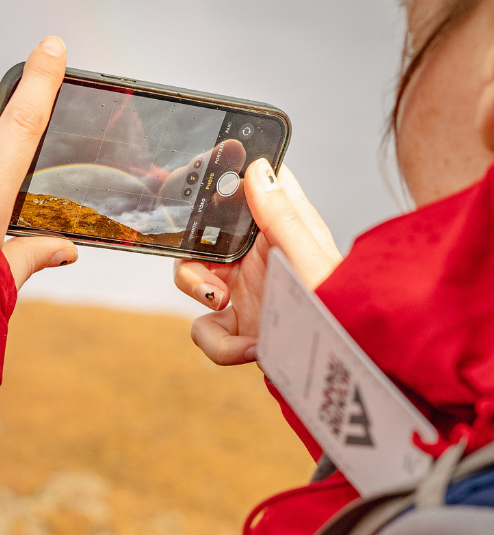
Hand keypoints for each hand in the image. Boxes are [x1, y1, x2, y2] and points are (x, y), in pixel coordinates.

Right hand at [172, 161, 341, 364]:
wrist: (341, 367)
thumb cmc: (342, 307)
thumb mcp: (309, 256)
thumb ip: (281, 214)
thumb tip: (258, 167)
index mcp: (278, 228)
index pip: (239, 192)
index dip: (212, 183)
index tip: (193, 180)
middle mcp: (256, 257)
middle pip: (201, 236)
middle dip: (193, 246)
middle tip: (200, 253)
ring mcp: (243, 293)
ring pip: (192, 280)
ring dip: (198, 291)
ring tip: (225, 304)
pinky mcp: (235, 330)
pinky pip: (203, 331)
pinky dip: (220, 345)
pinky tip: (253, 346)